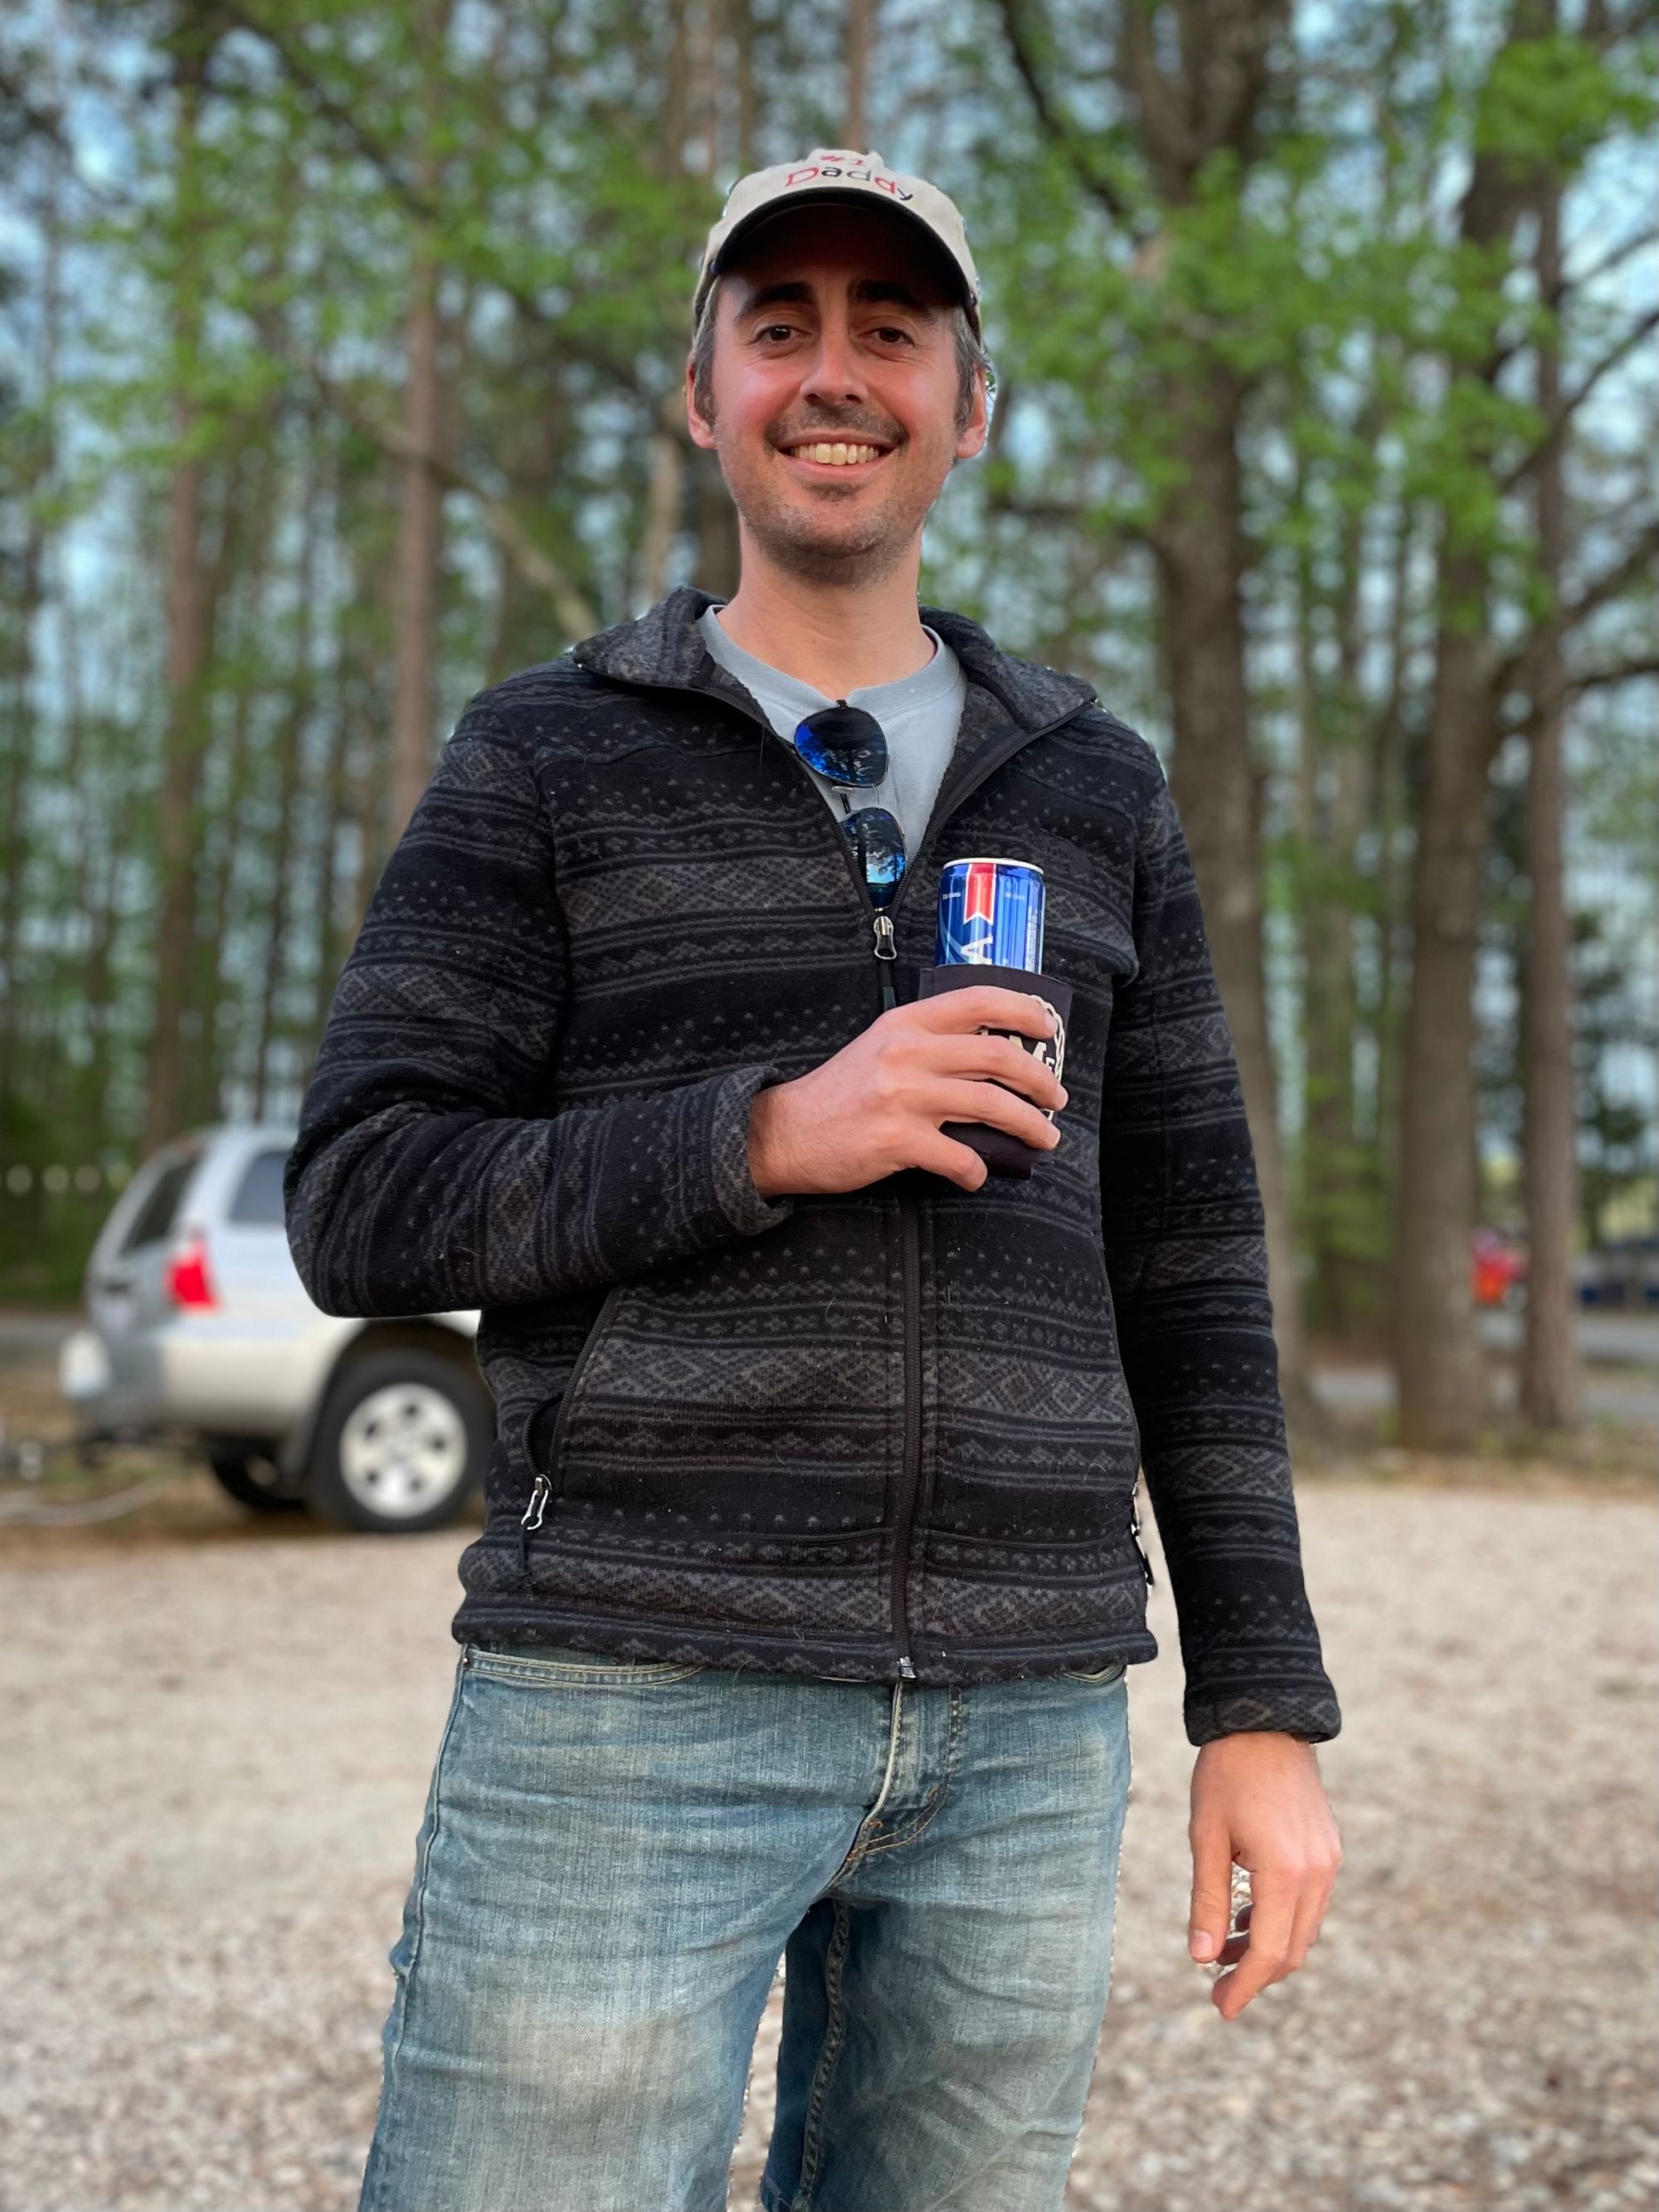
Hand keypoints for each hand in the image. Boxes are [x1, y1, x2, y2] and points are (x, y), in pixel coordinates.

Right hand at [748, 986, 1066, 1196]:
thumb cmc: (839, 1093)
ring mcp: (902, 1097)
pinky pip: (959, 1157)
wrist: (785, 1132)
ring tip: (1043, 1137)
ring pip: (989, 1105)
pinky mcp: (895, 1140)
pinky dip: (976, 1170)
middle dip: (1039, 1079)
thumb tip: (993, 1061)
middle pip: (996, 1055)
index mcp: (906, 1024)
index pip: (978, 1000)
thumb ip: (929, 1044)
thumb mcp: (881, 1048)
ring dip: (1028, 1124)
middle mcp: (907, 1053)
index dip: (1023, 1010)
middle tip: (1056, 1098)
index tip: (1048, 1028)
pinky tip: (976, 1174)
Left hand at [1187, 1731, 1340, 2020]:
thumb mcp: (1206, 1837)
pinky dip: (1280, 1921)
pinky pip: (1308, 1904)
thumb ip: (1207, 1901)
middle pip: (1293, 1949)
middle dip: (1256, 1976)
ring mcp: (1328, 1862)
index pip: (1271, 1953)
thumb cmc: (1226, 1775)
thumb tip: (1201, 1959)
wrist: (1264, 1722)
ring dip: (1268, 1949)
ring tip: (1223, 1953)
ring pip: (1303, 1929)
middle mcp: (1317, 1874)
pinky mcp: (1328, 1850)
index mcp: (1285, 1872)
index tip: (1220, 2008)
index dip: (1246, 1987)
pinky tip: (1246, 1919)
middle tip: (1217, 1989)